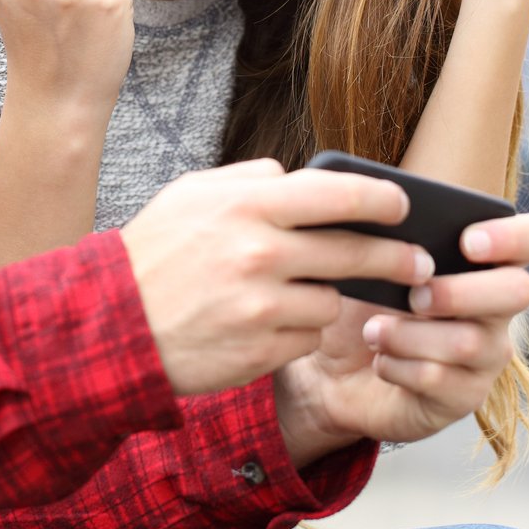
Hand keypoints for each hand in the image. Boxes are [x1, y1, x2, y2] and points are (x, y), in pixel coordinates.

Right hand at [118, 161, 435, 395]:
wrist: (111, 327)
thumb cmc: (153, 254)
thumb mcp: (191, 195)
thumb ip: (250, 180)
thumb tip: (300, 176)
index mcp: (248, 206)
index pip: (339, 194)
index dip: (381, 198)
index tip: (402, 204)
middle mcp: (261, 254)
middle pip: (355, 252)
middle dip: (396, 257)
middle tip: (417, 262)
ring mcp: (263, 307)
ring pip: (334, 301)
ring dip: (330, 298)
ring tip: (308, 294)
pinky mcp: (262, 352)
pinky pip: (308, 338)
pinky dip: (301, 331)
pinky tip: (275, 324)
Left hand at [271, 212, 528, 462]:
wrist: (331, 365)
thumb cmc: (360, 298)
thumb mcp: (370, 257)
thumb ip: (393, 231)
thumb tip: (386, 208)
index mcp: (486, 259)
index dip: (517, 236)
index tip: (467, 242)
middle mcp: (498, 305)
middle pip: (519, 291)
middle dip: (459, 292)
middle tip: (413, 295)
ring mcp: (486, 355)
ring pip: (468, 342)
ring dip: (409, 334)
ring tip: (373, 331)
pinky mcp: (463, 396)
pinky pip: (439, 380)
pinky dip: (398, 366)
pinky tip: (380, 359)